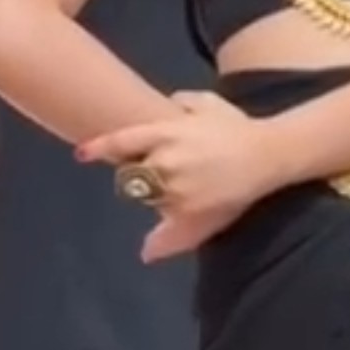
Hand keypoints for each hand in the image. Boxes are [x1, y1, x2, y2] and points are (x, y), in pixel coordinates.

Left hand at [79, 93, 283, 262]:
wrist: (267, 155)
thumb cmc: (237, 128)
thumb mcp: (208, 103)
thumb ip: (181, 103)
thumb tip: (168, 106)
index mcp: (166, 133)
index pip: (122, 142)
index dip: (99, 149)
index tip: (83, 154)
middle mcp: (165, 162)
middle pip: (129, 175)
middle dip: (136, 174)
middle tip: (154, 171)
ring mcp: (175, 190)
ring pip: (147, 199)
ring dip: (154, 196)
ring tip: (179, 190)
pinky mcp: (189, 214)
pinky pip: (164, 231)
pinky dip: (158, 240)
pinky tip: (152, 247)